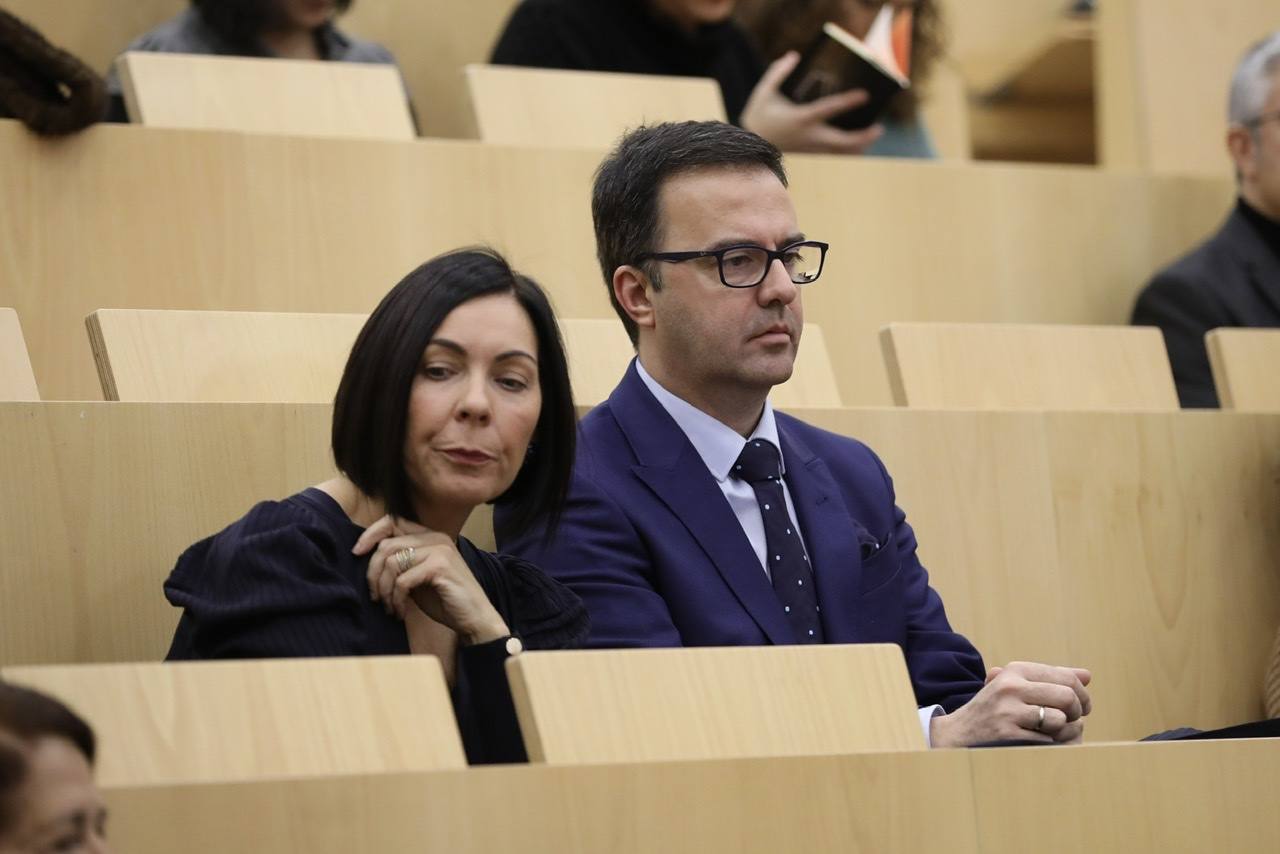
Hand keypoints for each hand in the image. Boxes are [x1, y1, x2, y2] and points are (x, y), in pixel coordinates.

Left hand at [354, 515, 509, 644]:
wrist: (474, 618)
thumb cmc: (445, 599)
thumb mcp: (417, 577)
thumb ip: (401, 563)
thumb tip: (369, 558)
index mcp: (430, 536)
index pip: (392, 521)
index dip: (370, 534)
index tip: (357, 553)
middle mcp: (435, 538)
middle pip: (386, 545)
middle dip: (373, 573)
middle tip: (376, 596)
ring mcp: (439, 550)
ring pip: (392, 562)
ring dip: (384, 590)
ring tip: (389, 606)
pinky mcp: (440, 567)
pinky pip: (403, 580)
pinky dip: (396, 599)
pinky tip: (400, 611)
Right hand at [740, 51, 884, 154]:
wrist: (749, 147)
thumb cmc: (758, 117)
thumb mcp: (763, 92)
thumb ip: (777, 73)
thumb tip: (794, 56)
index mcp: (800, 118)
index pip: (828, 109)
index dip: (848, 102)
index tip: (865, 95)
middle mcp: (809, 136)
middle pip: (842, 142)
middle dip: (863, 137)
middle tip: (879, 128)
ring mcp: (811, 149)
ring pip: (840, 153)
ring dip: (859, 146)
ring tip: (872, 136)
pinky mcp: (810, 155)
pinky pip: (834, 156)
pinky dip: (848, 151)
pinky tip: (859, 145)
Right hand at [930, 662, 1092, 747]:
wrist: (958, 734)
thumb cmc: (994, 710)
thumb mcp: (1016, 687)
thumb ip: (1049, 679)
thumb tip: (1086, 675)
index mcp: (1015, 671)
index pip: (1066, 677)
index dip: (1082, 695)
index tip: (1083, 708)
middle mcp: (1011, 687)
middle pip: (1067, 697)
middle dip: (1078, 712)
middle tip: (1074, 721)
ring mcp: (1008, 711)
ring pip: (1060, 720)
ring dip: (1062, 731)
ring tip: (1050, 732)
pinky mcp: (1008, 734)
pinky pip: (1047, 741)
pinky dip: (1049, 745)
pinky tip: (1036, 743)